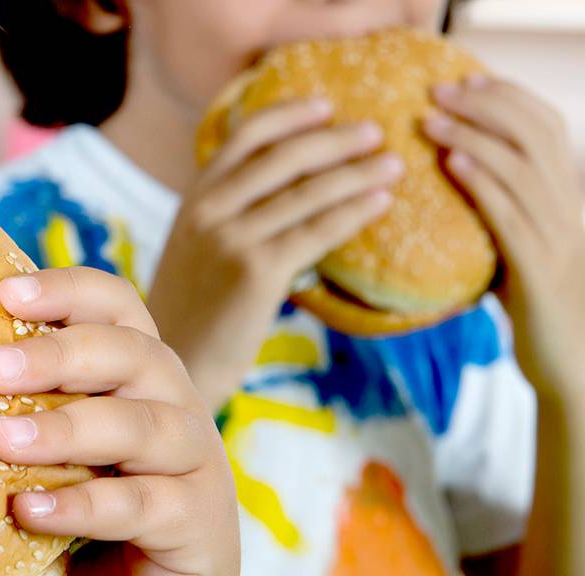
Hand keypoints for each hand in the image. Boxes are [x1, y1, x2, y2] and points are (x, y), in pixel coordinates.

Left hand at [0, 268, 239, 575]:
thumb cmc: (90, 502)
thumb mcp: (57, 444)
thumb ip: (24, 405)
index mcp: (139, 370)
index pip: (116, 306)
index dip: (68, 290)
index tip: (6, 294)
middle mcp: (174, 401)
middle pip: (131, 353)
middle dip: (58, 355)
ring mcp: (195, 459)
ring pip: (139, 425)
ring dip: (66, 428)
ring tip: (1, 441)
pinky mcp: (200, 519)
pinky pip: (141, 503)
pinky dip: (84, 503)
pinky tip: (30, 510)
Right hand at [149, 98, 402, 410]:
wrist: (177, 363)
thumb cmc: (194, 310)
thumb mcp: (195, 248)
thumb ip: (226, 213)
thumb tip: (285, 189)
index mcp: (194, 198)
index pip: (244, 136)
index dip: (289, 115)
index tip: (326, 105)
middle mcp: (209, 210)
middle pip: (284, 157)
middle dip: (335, 140)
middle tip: (375, 131)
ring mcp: (232, 238)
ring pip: (307, 192)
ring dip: (357, 173)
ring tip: (393, 164)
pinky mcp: (257, 271)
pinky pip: (317, 231)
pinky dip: (353, 212)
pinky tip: (381, 203)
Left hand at [425, 75, 584, 393]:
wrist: (572, 366)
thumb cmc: (539, 307)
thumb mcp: (522, 250)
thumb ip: (502, 214)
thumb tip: (456, 182)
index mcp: (568, 197)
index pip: (547, 128)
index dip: (507, 98)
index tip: (465, 81)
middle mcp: (570, 208)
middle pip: (534, 135)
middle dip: (484, 105)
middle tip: (437, 91)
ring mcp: (559, 237)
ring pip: (520, 168)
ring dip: (472, 136)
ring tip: (430, 119)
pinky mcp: (539, 269)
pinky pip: (510, 215)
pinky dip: (481, 182)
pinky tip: (452, 162)